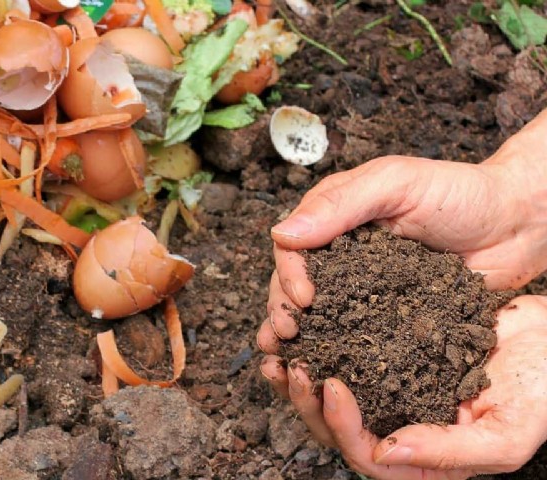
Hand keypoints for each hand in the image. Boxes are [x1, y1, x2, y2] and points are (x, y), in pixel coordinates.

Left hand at [258, 295, 546, 479]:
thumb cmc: (541, 390)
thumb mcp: (507, 433)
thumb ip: (449, 452)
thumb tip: (384, 451)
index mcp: (424, 459)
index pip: (367, 456)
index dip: (342, 426)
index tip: (331, 385)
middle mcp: (400, 428)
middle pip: (337, 429)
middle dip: (307, 402)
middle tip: (291, 366)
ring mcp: (391, 392)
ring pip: (331, 396)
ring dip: (300, 377)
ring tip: (279, 349)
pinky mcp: (386, 357)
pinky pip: (343, 356)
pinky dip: (319, 344)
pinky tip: (303, 326)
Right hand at [259, 107, 546, 344]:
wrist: (517, 225)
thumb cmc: (460, 192)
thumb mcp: (396, 184)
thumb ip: (341, 204)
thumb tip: (281, 233)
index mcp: (334, 219)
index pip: (292, 247)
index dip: (288, 273)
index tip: (303, 298)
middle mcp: (341, 255)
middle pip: (295, 284)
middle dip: (283, 310)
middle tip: (287, 335)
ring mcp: (363, 288)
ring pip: (319, 314)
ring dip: (300, 337)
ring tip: (288, 361)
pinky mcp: (387, 317)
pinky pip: (356, 335)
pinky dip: (336, 353)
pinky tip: (324, 371)